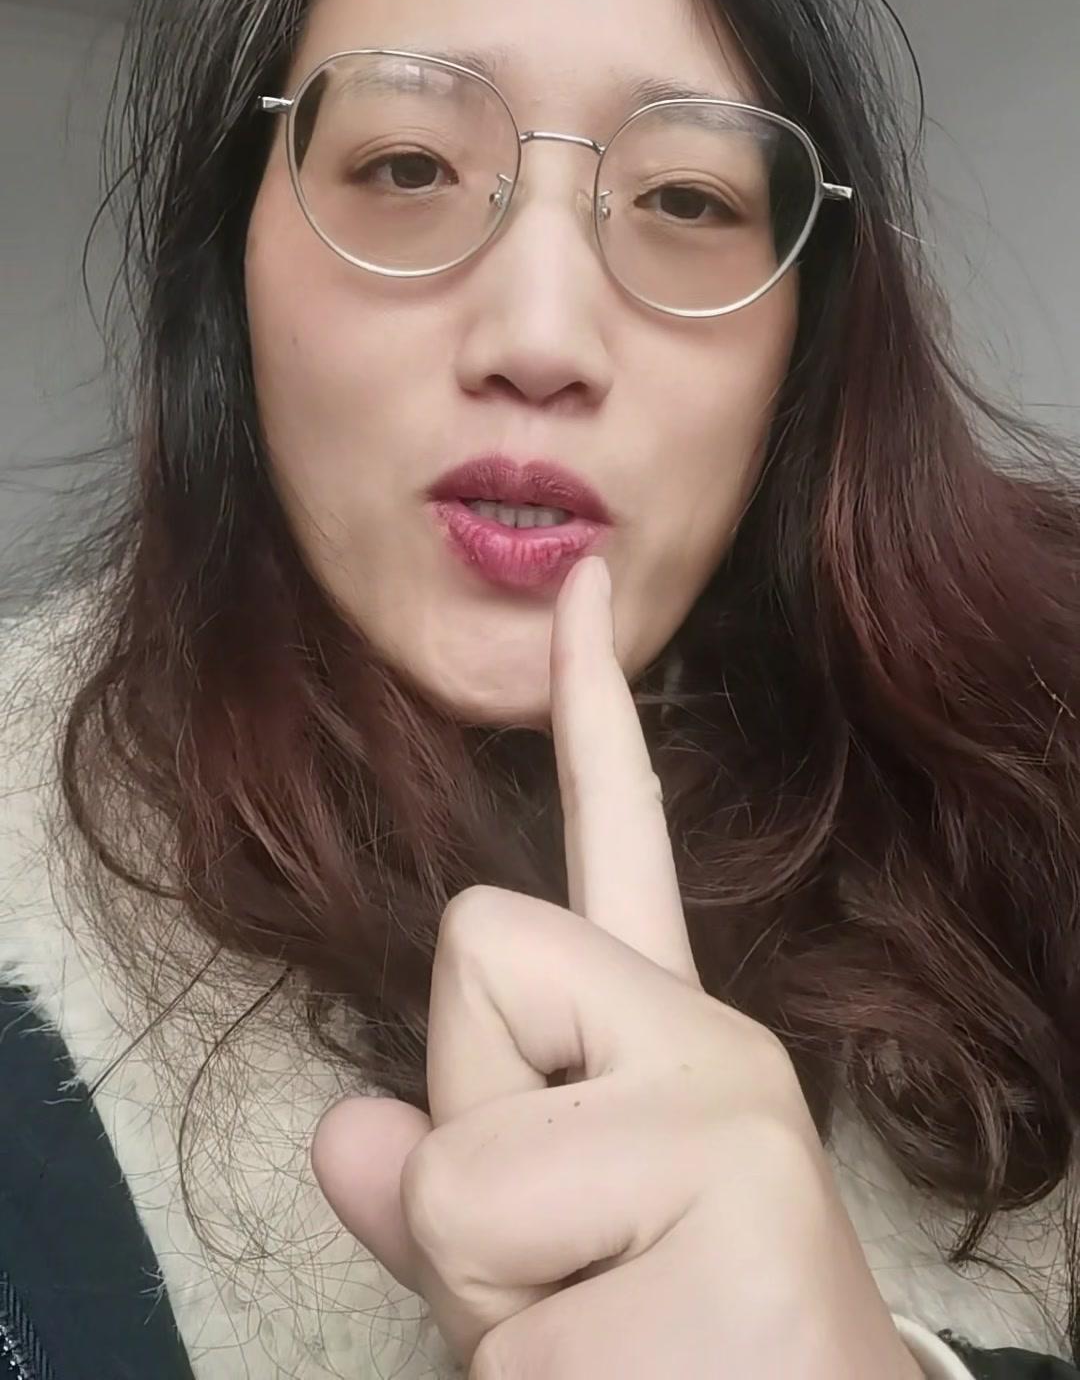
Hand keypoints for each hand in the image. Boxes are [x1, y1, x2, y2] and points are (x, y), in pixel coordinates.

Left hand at [312, 555, 920, 1379]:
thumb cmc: (670, 1362)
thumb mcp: (539, 1263)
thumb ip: (446, 1182)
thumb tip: (347, 1132)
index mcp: (669, 1036)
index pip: (618, 837)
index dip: (588, 704)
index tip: (581, 580)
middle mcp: (715, 1048)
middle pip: (471, 958)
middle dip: (467, 1135)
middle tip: (575, 1262)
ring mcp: (734, 1129)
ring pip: (458, 1164)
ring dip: (489, 1292)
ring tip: (612, 1334)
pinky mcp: (738, 1232)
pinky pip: (499, 1317)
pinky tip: (640, 1379)